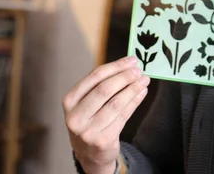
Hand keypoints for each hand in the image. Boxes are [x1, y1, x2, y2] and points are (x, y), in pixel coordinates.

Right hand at [62, 56, 149, 173]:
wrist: (89, 153)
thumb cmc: (90, 120)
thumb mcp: (86, 103)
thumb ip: (101, 85)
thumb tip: (128, 65)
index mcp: (69, 101)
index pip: (95, 76)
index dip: (116, 66)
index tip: (131, 60)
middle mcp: (75, 116)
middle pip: (104, 89)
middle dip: (125, 77)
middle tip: (139, 71)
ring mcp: (88, 131)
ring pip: (116, 103)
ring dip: (133, 89)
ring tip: (144, 80)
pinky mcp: (102, 140)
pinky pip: (123, 116)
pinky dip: (135, 102)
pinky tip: (142, 93)